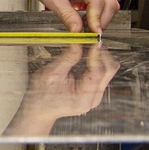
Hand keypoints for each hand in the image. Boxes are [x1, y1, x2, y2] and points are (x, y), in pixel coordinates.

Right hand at [3, 43, 119, 137]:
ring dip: (100, 56)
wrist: (39, 110)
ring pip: (108, 70)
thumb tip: (79, 41)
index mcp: (83, 98)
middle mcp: (93, 98)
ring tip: (88, 44)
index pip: (97, 72)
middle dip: (101, 53)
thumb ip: (68, 57)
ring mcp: (96, 95)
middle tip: (90, 40)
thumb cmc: (41, 95)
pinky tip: (87, 53)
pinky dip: (97, 61)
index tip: (92, 39)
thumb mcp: (51, 73)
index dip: (96, 53)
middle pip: (109, 70)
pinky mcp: (94, 91)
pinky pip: (102, 73)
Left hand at [24, 0, 119, 34]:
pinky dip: (98, 15)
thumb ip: (66, 15)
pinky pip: (104, 3)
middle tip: (89, 35)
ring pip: (110, 4)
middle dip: (101, 21)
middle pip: (109, 4)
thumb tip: (77, 31)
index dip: (96, 19)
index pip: (97, 1)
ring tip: (86, 28)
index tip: (93, 33)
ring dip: (101, 19)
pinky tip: (87, 21)